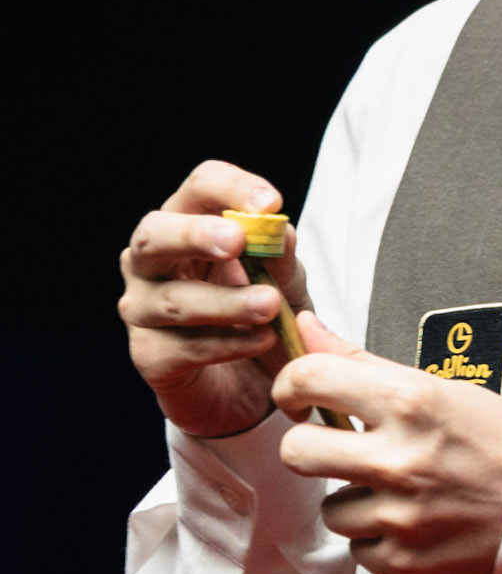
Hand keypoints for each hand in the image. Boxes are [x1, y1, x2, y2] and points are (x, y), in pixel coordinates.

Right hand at [119, 162, 307, 438]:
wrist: (256, 384)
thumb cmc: (262, 317)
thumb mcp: (286, 282)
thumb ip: (280, 256)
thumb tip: (277, 231)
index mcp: (187, 225)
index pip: (198, 188)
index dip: (230, 188)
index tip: (270, 202)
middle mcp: (152, 261)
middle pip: (154, 233)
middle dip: (196, 235)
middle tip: (238, 241)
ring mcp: (143, 308)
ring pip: (173, 299)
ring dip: (226, 301)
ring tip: (270, 305)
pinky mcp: (149, 356)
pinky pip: (182, 347)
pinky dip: (227, 343)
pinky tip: (260, 340)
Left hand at [273, 312, 501, 573]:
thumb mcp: (438, 387)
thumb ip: (362, 361)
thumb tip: (307, 328)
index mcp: (409, 402)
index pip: (309, 379)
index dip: (292, 386)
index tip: (300, 396)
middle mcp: (400, 458)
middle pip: (297, 452)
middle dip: (311, 447)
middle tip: (339, 447)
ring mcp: (399, 514)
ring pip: (329, 508)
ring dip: (355, 499)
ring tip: (398, 489)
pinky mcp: (403, 560)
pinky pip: (357, 547)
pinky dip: (378, 537)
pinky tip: (412, 519)